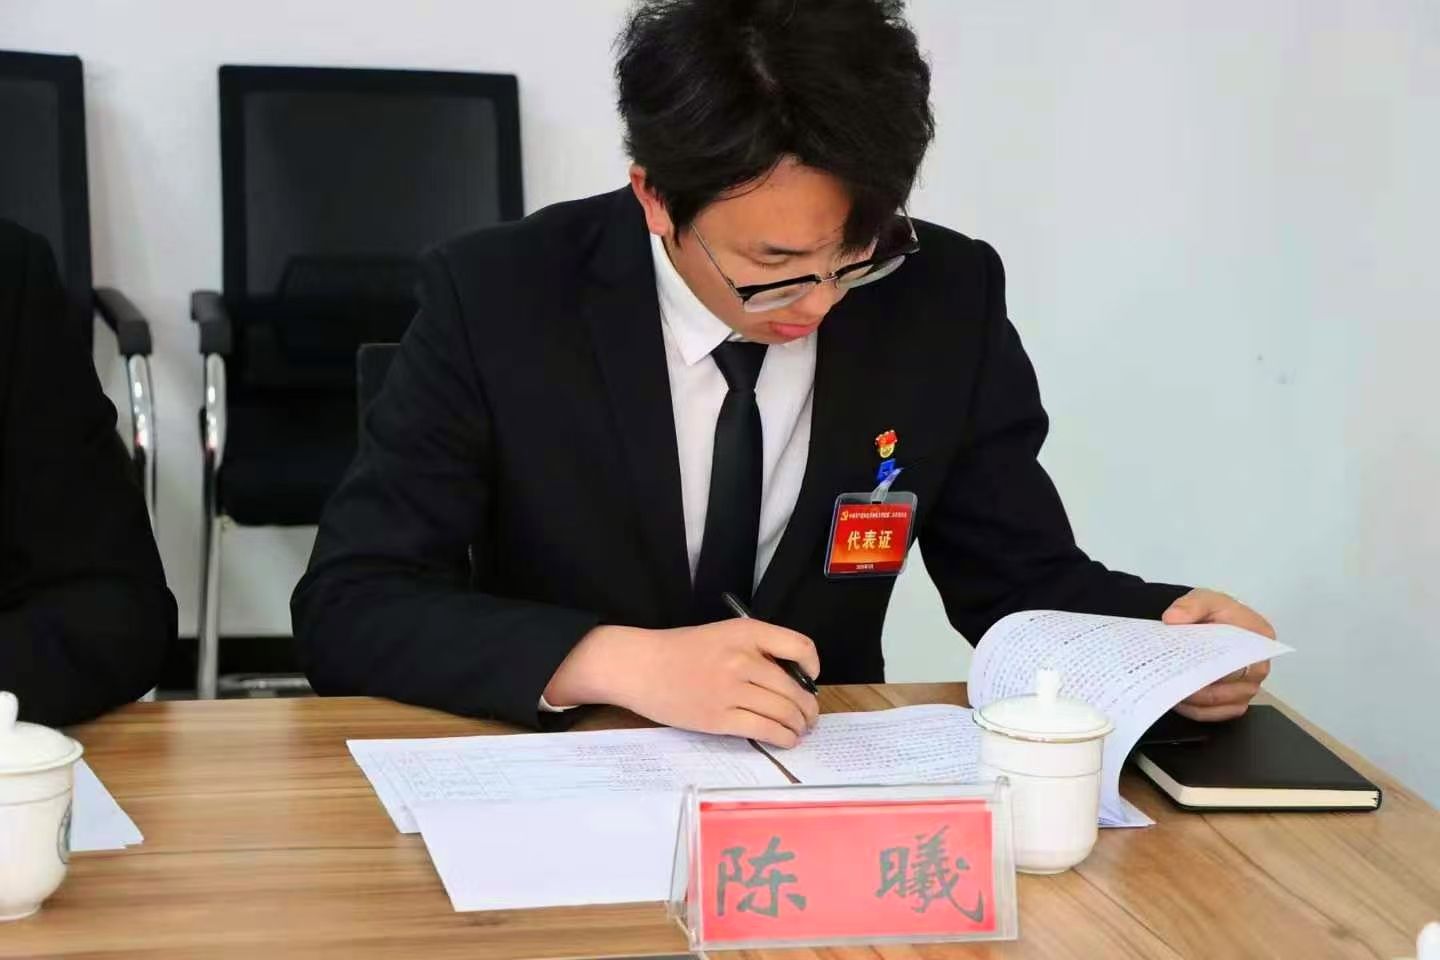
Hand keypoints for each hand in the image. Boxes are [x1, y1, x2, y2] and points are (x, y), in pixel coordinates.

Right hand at [543, 619, 820, 747]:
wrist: (640, 666)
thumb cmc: (680, 650)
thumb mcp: (723, 634)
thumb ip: (755, 650)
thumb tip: (792, 679)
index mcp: (746, 632)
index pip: (800, 647)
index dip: (812, 667)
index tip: (809, 680)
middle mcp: (743, 658)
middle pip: (794, 689)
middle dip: (808, 708)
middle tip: (810, 717)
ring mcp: (731, 690)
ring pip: (783, 712)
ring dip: (798, 725)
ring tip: (800, 730)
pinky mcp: (719, 718)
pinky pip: (764, 729)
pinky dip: (782, 737)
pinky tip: (786, 739)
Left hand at [1162, 588, 1274, 721]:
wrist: (1208, 621)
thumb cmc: (1214, 613)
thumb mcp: (1204, 599)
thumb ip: (1190, 606)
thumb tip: (1173, 619)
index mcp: (1260, 641)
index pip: (1240, 660)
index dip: (1214, 667)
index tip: (1190, 667)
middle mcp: (1258, 668)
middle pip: (1230, 687)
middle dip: (1199, 686)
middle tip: (1172, 682)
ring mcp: (1247, 688)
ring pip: (1221, 704)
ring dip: (1194, 701)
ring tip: (1170, 691)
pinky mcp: (1234, 702)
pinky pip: (1216, 715)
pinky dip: (1195, 711)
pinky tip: (1177, 701)